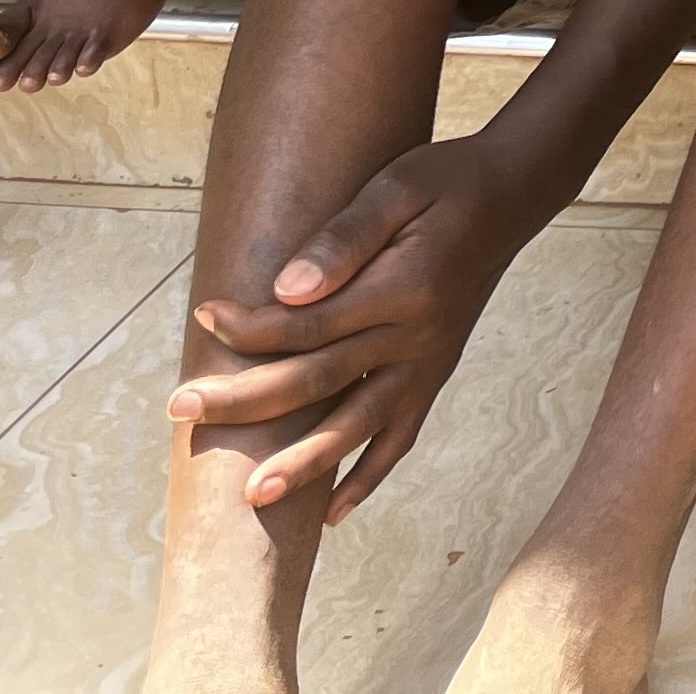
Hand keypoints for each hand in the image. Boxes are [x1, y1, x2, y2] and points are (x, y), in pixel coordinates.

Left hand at [169, 132, 545, 519]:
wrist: (515, 193)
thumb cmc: (447, 182)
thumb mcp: (397, 186)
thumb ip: (346, 238)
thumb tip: (286, 291)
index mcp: (402, 289)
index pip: (309, 323)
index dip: (252, 327)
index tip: (205, 315)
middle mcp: (416, 336)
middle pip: (318, 380)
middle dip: (246, 399)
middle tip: (180, 409)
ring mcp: (427, 362)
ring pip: (358, 425)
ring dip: (306, 464)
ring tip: (253, 496)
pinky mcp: (435, 374)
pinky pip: (402, 436)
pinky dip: (370, 476)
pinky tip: (333, 514)